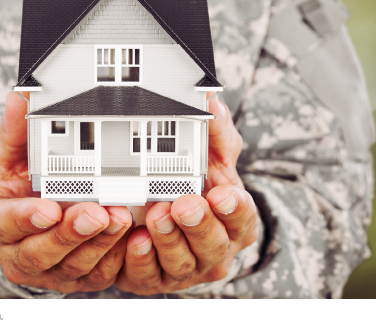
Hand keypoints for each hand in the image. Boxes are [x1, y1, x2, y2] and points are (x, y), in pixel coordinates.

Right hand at [0, 92, 132, 292]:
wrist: (29, 216)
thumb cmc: (16, 183)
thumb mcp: (9, 154)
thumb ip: (15, 130)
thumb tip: (20, 99)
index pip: (3, 223)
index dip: (24, 219)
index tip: (48, 208)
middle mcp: (16, 253)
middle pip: (40, 251)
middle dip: (70, 234)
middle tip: (96, 212)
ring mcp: (47, 270)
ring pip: (73, 266)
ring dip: (99, 245)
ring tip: (120, 218)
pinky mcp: (76, 277)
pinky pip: (98, 275)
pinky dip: (116, 258)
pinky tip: (133, 237)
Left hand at [115, 97, 258, 294]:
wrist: (163, 219)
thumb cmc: (195, 188)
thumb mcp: (209, 157)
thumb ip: (214, 131)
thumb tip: (210, 97)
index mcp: (234, 221)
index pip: (242, 217)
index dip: (233, 208)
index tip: (221, 193)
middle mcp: (215, 249)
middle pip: (212, 244)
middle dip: (197, 224)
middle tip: (183, 204)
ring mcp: (186, 268)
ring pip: (181, 262)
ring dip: (168, 241)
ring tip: (156, 217)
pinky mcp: (155, 279)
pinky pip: (149, 275)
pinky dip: (141, 260)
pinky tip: (134, 241)